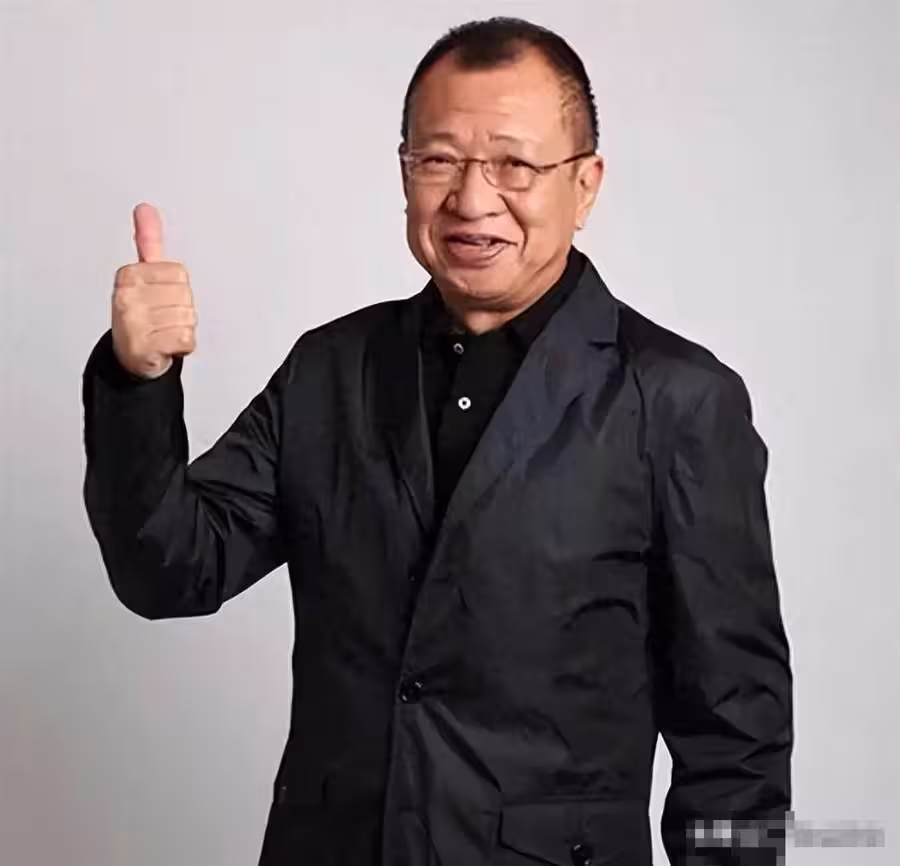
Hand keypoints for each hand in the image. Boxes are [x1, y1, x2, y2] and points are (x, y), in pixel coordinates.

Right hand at [111, 203, 197, 379]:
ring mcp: (133, 322)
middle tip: (162, 317)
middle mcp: (127, 297)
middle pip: (186, 296)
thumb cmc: (140, 315)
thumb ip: (148, 240)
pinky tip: (166, 345)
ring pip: (188, 318)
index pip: (179, 273)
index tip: (159, 296)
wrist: (131, 356)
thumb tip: (145, 208)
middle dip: (181, 309)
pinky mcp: (144, 346)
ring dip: (182, 328)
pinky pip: (186, 340)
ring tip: (162, 331)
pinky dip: (182, 346)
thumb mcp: (143, 274)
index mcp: (129, 275)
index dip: (177, 288)